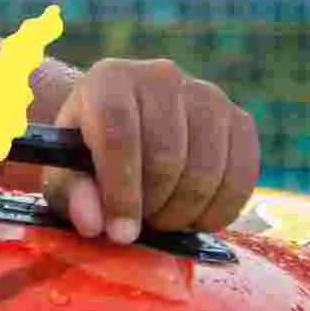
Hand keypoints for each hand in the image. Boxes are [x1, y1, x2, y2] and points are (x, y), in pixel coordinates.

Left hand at [41, 58, 259, 243]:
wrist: (127, 125)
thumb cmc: (89, 154)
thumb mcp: (66, 174)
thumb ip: (73, 195)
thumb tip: (94, 222)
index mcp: (110, 80)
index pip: (119, 133)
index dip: (121, 190)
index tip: (120, 234)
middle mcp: (161, 76)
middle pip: (167, 155)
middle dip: (154, 206)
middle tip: (142, 223)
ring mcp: (206, 94)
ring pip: (207, 168)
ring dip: (185, 211)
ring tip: (164, 218)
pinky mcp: (237, 119)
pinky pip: (243, 172)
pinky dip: (221, 208)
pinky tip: (196, 216)